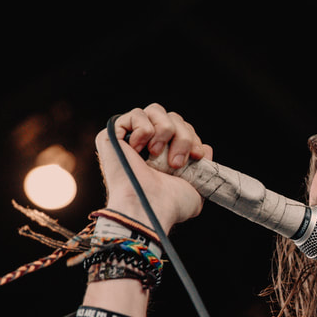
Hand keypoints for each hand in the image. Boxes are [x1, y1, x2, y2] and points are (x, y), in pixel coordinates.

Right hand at [95, 103, 212, 230]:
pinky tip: (139, 150)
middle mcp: (144, 144)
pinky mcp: (110, 135)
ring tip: (157, 155)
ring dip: (165, 131)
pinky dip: (143, 129)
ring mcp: (127, 139)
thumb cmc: (170, 205)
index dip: (192, 137)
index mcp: (162, 155)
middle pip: (171, 116)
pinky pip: (135, 114)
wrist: (150, 207)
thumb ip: (203, 171)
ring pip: (155, 110)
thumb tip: (206, 148)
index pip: (181, 127)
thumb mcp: (196, 190)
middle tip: (176, 162)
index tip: (197, 156)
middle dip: (182, 135)